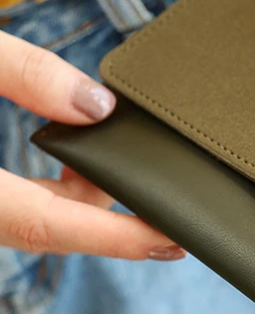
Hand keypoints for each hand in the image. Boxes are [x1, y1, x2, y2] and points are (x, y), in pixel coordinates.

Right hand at [0, 31, 185, 259]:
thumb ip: (24, 73)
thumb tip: (99, 106)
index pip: (45, 224)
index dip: (113, 238)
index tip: (170, 240)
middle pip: (50, 223)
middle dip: (108, 204)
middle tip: (160, 186)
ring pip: (38, 216)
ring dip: (80, 190)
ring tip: (110, 148)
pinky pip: (24, 203)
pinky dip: (55, 185)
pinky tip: (73, 153)